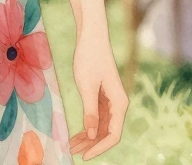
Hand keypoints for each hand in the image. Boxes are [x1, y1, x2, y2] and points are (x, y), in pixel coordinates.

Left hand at [68, 33, 128, 159]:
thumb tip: (92, 135)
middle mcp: (118, 105)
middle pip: (107, 133)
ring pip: (102, 127)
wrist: (91, 37)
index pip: (113, 135)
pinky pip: (97, 118)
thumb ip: (90, 112)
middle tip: (73, 152)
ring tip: (72, 146)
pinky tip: (77, 134)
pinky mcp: (102, 97)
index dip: (100, 148)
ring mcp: (111, 101)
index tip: (84, 155)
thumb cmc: (89, 58)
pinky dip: (88, 127)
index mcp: (120, 104)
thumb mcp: (87, 86)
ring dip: (88, 138)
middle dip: (92, 145)